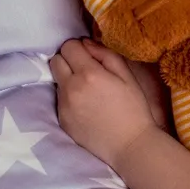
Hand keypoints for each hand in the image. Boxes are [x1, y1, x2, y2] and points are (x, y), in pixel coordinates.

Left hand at [50, 38, 158, 168]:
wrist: (129, 145)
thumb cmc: (134, 108)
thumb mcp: (127, 76)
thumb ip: (105, 54)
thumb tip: (86, 43)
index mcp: (88, 74)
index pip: (68, 46)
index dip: (79, 47)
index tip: (90, 56)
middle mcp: (70, 87)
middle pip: (55, 60)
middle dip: (68, 60)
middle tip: (86, 70)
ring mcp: (63, 105)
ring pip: (57, 80)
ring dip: (68, 79)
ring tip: (89, 92)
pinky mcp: (61, 120)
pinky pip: (60, 100)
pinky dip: (70, 98)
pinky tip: (87, 107)